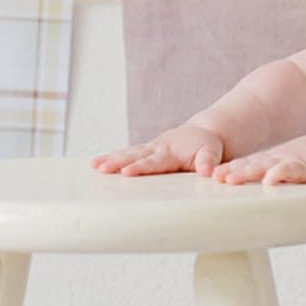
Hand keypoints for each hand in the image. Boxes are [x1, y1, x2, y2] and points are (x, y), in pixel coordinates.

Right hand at [91, 123, 224, 176]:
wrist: (202, 133)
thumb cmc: (207, 147)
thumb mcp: (212, 153)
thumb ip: (208, 161)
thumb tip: (208, 171)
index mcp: (171, 152)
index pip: (154, 162)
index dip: (140, 167)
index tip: (126, 173)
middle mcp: (157, 148)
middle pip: (134, 155)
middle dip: (117, 162)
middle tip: (101, 168)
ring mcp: (149, 148)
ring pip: (127, 153)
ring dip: (110, 159)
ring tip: (94, 166)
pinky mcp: (145, 150)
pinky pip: (126, 153)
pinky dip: (111, 157)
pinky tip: (96, 164)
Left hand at [211, 133, 305, 185]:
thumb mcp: (285, 169)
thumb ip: (270, 178)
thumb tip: (254, 191)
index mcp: (269, 163)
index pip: (244, 166)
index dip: (228, 170)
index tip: (209, 178)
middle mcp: (275, 162)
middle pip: (248, 166)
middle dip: (230, 172)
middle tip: (214, 178)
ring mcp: (288, 162)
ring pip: (264, 166)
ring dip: (246, 172)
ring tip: (230, 179)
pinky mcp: (304, 167)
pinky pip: (290, 170)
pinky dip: (279, 174)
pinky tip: (269, 180)